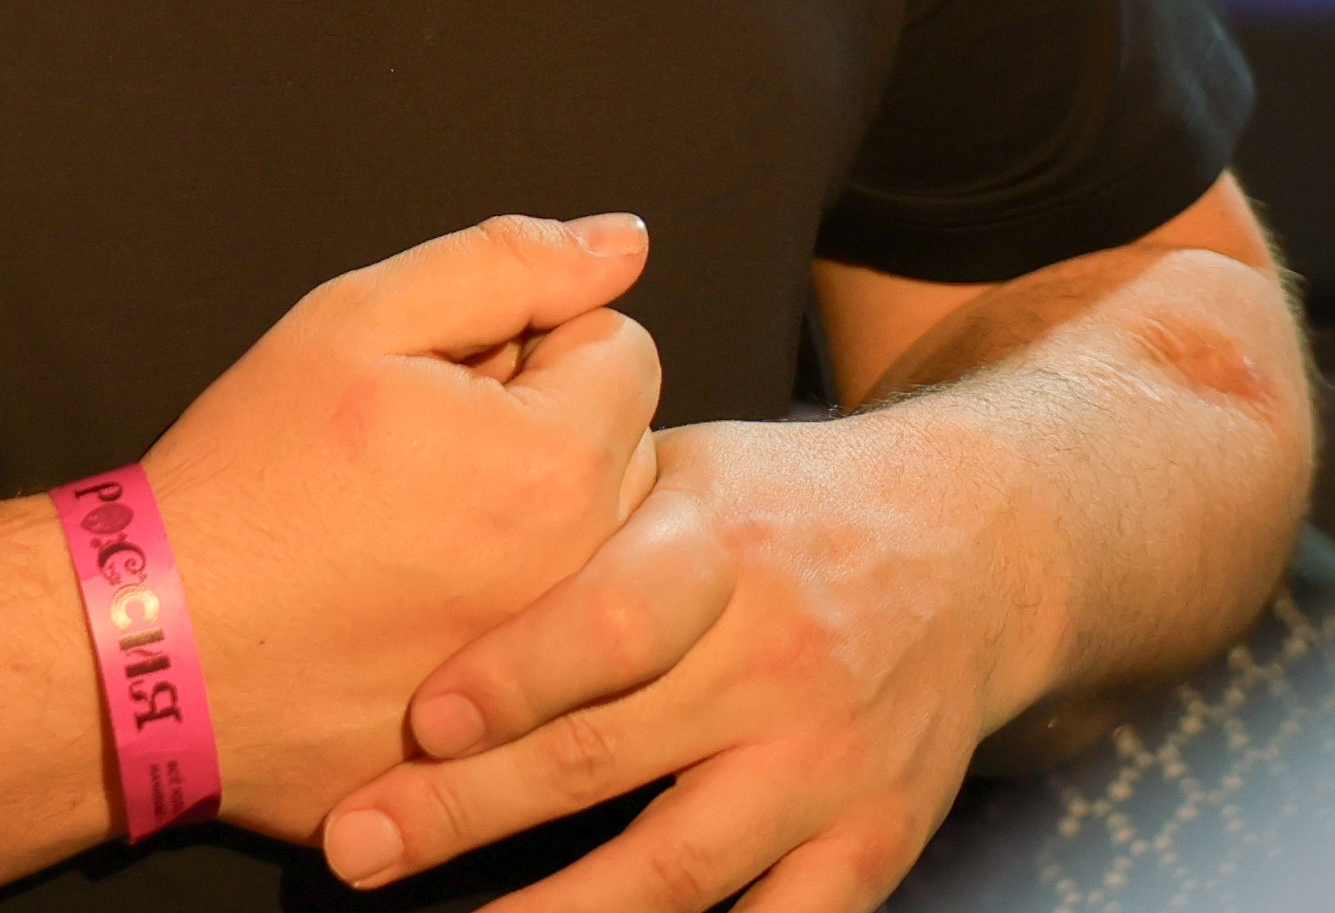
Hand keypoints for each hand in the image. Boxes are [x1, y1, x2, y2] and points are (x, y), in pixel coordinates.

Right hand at [142, 213, 666, 833]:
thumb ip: (507, 264)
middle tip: (424, 460)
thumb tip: (624, 241)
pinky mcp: (516, 748)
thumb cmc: (248, 476)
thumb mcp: (356, 322)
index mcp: (559, 462)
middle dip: (548, 434)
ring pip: (600, 556)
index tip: (443, 387)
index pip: (622, 349)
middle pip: (625, 452)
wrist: (154, 646)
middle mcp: (585, 580)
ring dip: (539, 530)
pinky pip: (554, 657)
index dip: (529, 343)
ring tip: (416, 538)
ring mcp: (556, 678)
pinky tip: (409, 615)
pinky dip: (501, 625)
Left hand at [314, 417, 1030, 912]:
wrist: (978, 545)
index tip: (421, 720)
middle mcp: (784, 658)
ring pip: (676, 868)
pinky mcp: (874, 838)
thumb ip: (579, 514)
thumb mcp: (688, 467)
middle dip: (466, 812)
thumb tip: (421, 559)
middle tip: (356, 848)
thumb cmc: (780, 507)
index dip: (514, 675)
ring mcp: (833, 761)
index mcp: (725, 548)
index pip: (614, 623)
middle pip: (609, 757)